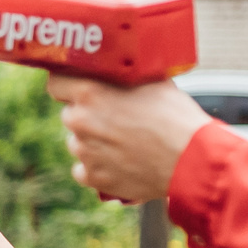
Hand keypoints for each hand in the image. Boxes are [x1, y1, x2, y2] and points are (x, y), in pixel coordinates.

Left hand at [44, 76, 214, 204]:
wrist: (191, 160)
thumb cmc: (177, 117)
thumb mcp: (153, 82)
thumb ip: (125, 76)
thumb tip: (119, 69)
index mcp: (90, 93)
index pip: (56, 83)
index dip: (68, 85)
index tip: (78, 88)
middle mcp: (81, 122)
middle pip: (70, 114)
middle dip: (88, 115)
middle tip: (115, 117)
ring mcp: (85, 152)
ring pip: (78, 143)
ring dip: (93, 141)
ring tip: (124, 142)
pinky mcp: (93, 177)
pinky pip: (83, 169)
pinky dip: (97, 167)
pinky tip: (119, 162)